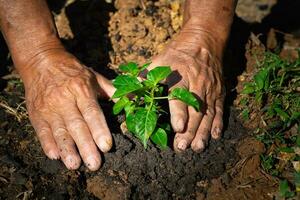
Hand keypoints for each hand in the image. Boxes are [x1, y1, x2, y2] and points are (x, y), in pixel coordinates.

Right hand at [23, 49, 114, 170]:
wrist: (41, 61)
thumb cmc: (73, 71)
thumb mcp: (93, 76)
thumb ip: (111, 90)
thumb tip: (132, 98)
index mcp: (81, 90)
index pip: (92, 112)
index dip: (99, 129)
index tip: (106, 146)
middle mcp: (65, 100)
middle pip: (77, 125)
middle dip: (86, 146)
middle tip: (94, 164)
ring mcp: (49, 107)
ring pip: (59, 131)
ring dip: (67, 149)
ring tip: (75, 165)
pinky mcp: (36, 113)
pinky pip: (42, 131)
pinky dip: (47, 143)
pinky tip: (55, 156)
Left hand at [149, 28, 224, 151]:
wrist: (204, 40)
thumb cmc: (177, 53)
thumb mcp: (158, 61)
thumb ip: (143, 79)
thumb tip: (123, 94)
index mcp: (180, 76)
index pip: (179, 96)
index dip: (179, 112)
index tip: (177, 127)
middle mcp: (197, 84)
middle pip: (195, 110)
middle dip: (190, 130)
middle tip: (182, 147)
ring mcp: (210, 89)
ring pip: (208, 114)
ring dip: (203, 132)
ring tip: (197, 148)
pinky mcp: (218, 92)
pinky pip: (219, 110)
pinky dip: (218, 124)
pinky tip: (214, 137)